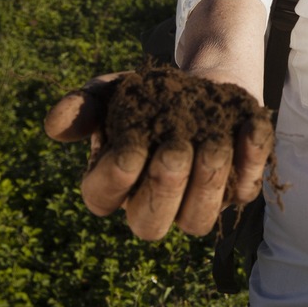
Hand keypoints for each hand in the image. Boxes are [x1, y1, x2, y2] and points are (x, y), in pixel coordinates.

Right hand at [43, 71, 274, 240]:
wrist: (202, 83)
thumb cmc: (149, 96)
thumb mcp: (113, 91)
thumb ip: (85, 105)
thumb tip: (56, 125)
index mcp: (116, 185)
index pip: (102, 200)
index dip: (114, 180)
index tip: (131, 150)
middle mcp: (156, 204)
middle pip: (151, 224)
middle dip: (164, 190)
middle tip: (175, 150)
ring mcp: (200, 202)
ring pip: (200, 219)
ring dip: (208, 183)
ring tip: (214, 144)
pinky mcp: (239, 188)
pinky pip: (247, 185)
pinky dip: (251, 159)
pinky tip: (250, 129)